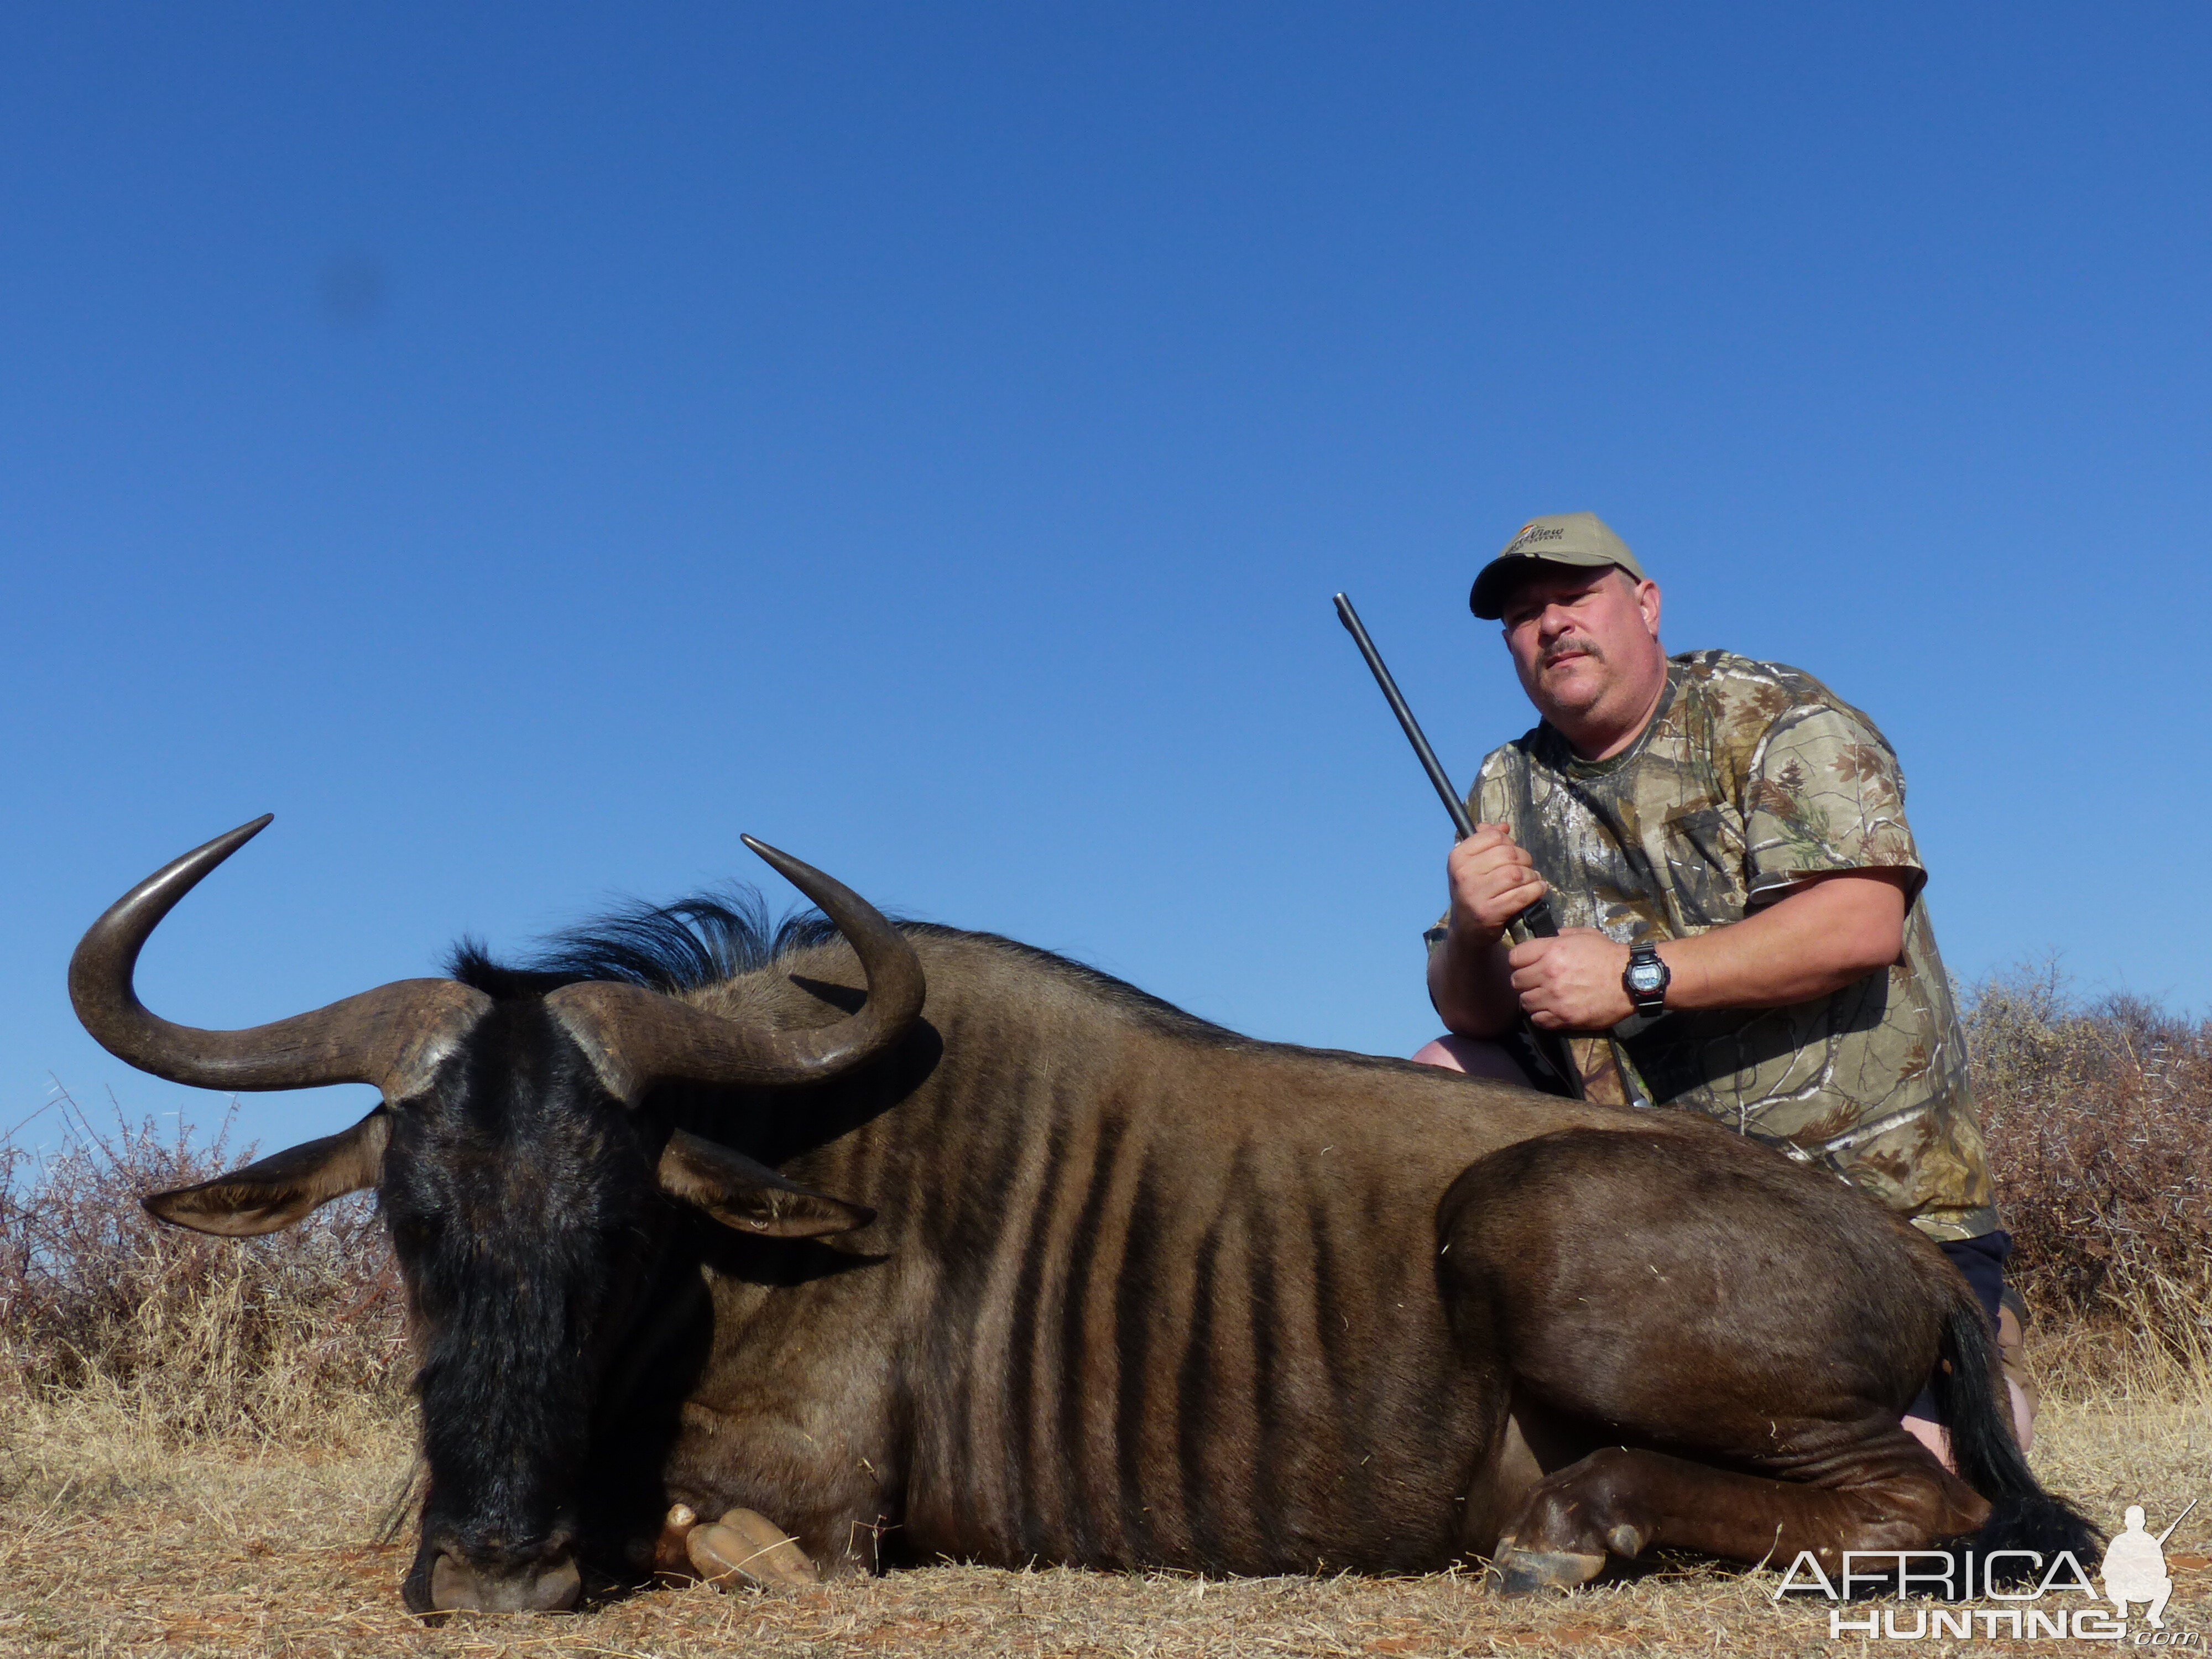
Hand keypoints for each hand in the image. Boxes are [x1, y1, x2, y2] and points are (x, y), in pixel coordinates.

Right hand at [1445, 824, 1547, 942]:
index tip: (1511, 854)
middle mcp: (1463, 874)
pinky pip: (1522, 895)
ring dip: (1531, 876)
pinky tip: (1537, 890)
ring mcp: (1475, 894)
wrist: (1467, 929)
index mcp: (1458, 857)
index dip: (1509, 842)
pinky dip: (1535, 890)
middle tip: (1525, 869)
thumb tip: (1503, 826)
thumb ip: (1485, 841)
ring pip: (1517, 874)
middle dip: (1524, 860)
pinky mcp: (1489, 912)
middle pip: (1508, 854)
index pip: (1494, 836)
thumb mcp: (1472, 864)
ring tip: (1531, 880)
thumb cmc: (1474, 891)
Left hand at [1507, 928, 1634, 1029]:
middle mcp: (1549, 974)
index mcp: (1551, 951)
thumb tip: (1550, 936)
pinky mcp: (1564, 1017)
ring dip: (1532, 999)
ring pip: (1525, 1002)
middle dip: (1523, 981)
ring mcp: (1555, 997)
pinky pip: (1538, 1019)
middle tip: (1534, 982)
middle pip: (1516, 981)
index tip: (1526, 964)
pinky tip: (1549, 1010)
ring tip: (1543, 997)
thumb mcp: (1585, 935)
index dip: (1519, 961)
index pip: (1514, 957)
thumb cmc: (1609, 955)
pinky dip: (1541, 1016)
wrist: (1630, 980)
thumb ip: (1562, 935)